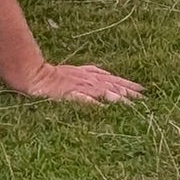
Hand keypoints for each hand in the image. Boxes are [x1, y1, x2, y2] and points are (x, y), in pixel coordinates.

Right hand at [16, 61, 143, 103]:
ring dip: (117, 98)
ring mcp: (80, 86)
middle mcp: (88, 80)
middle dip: (129, 93)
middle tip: (144, 100)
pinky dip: (95, 103)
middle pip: (113, 86)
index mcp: (91, 75)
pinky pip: (84, 99)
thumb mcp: (79, 72)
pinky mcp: (70, 94)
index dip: (129, 85)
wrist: (35, 75)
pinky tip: (104, 108)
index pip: (115, 80)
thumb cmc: (56, 75)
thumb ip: (94, 73)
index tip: (143, 91)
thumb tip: (109, 76)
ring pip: (103, 92)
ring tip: (130, 106)